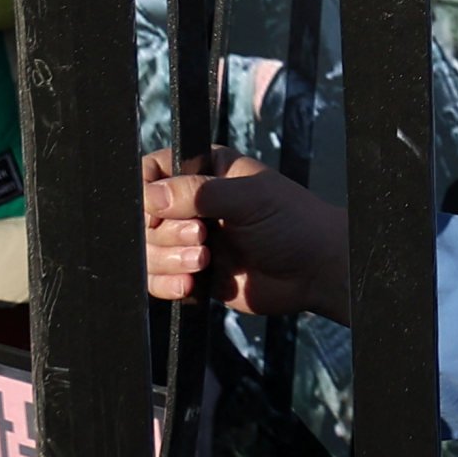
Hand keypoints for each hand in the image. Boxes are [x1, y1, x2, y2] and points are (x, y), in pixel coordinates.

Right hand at [144, 152, 351, 323]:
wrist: (313, 271)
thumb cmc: (293, 223)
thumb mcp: (250, 198)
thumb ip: (200, 194)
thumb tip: (152, 196)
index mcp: (205, 171)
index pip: (152, 172)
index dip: (147, 193)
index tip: (159, 210)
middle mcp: (192, 204)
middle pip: (143, 217)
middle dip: (166, 233)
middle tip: (203, 237)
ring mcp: (189, 239)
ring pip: (148, 251)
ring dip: (168, 260)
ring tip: (205, 262)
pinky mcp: (192, 272)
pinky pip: (157, 280)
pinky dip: (167, 284)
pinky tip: (192, 285)